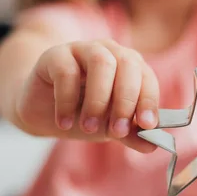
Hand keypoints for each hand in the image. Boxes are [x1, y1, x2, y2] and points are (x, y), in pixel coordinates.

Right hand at [16, 39, 158, 151]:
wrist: (44, 111)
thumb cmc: (83, 113)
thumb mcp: (109, 126)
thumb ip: (131, 133)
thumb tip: (152, 146)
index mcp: (130, 66)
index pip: (147, 77)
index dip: (148, 100)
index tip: (146, 125)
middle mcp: (110, 52)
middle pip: (127, 64)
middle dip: (125, 100)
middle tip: (116, 131)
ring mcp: (82, 49)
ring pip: (101, 63)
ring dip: (98, 99)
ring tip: (89, 127)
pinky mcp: (55, 55)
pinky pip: (66, 72)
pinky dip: (67, 101)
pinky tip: (64, 123)